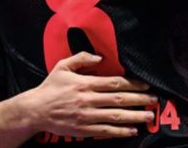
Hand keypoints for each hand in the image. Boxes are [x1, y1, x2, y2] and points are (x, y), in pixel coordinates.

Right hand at [21, 52, 156, 138]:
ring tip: (148, 117)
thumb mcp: (63, 66)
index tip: (145, 85)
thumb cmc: (50, 87)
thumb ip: (81, 58)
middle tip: (154, 101)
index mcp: (86, 83)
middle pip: (119, 99)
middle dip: (139, 100)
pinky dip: (120, 131)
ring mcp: (86, 116)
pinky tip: (132, 130)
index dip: (132, 84)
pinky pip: (105, 131)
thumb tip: (100, 56)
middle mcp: (88, 100)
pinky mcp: (83, 129)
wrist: (33, 111)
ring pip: (115, 116)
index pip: (114, 83)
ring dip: (134, 116)